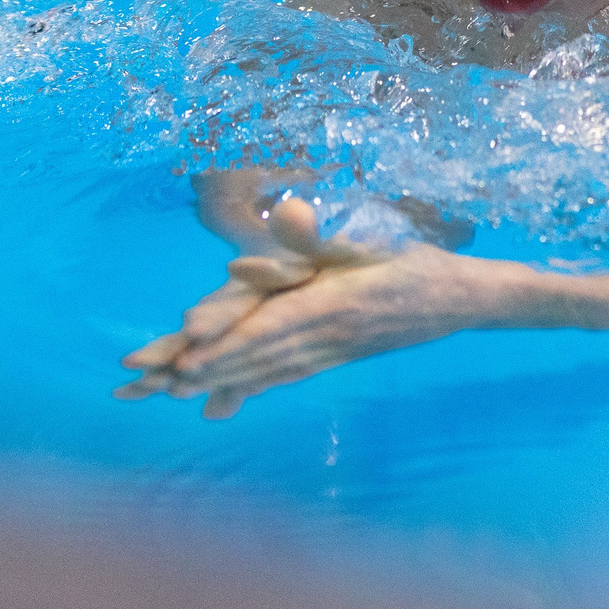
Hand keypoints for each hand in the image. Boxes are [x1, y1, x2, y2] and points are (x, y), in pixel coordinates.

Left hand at [115, 198, 524, 417]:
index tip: (183, 357)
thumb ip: (321, 236)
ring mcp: (329, 353)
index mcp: (331, 305)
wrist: (461, 300)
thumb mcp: (370, 240)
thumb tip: (284, 210)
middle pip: (252, 356)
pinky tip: (223, 399)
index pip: (266, 327)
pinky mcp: (334, 357)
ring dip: (215, 382)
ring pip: (263, 371)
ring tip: (167, 392)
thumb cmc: (415, 261)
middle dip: (200, 369)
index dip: (223, 344)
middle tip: (148, 383)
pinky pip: (284, 376)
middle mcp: (325, 337)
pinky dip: (249, 386)